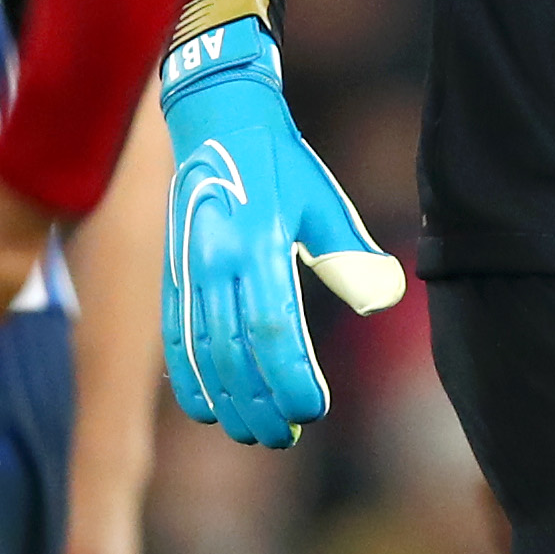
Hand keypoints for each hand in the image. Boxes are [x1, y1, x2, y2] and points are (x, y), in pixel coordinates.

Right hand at [158, 0, 404, 447]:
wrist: (215, 118)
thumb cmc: (280, 163)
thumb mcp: (322, 201)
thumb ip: (351, 254)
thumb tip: (383, 299)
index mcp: (261, 242)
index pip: (274, 330)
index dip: (292, 378)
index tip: (313, 409)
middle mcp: (218, 261)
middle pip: (236, 354)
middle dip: (260, 403)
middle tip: (285, 435)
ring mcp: (189, 269)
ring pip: (203, 354)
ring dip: (227, 402)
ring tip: (252, 432)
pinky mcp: (171, 274)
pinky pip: (175, 338)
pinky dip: (188, 379)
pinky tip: (206, 410)